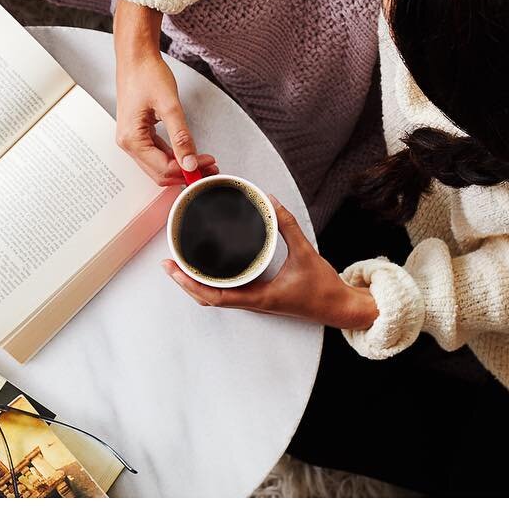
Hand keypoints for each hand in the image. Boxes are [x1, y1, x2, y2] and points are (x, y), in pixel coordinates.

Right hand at [113, 2, 218, 185]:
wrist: (136, 57)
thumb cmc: (147, 74)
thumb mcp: (169, 106)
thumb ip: (181, 136)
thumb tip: (189, 162)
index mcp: (132, 139)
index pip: (162, 168)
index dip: (187, 170)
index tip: (207, 164)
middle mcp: (128, 143)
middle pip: (159, 172)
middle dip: (184, 173)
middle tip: (209, 168)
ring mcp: (132, 139)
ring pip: (158, 165)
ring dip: (180, 166)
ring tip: (203, 162)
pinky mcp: (138, 133)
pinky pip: (156, 153)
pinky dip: (173, 156)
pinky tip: (188, 153)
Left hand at [165, 198, 378, 328]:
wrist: (340, 308)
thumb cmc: (323, 287)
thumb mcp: (305, 252)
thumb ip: (287, 225)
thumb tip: (270, 201)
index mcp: (259, 297)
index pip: (215, 296)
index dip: (191, 284)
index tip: (173, 268)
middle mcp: (252, 302)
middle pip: (207, 299)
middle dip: (185, 283)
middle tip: (167, 263)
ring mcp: (255, 301)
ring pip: (216, 298)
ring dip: (195, 285)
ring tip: (179, 265)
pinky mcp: (259, 297)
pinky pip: (228, 294)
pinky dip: (211, 284)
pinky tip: (205, 270)